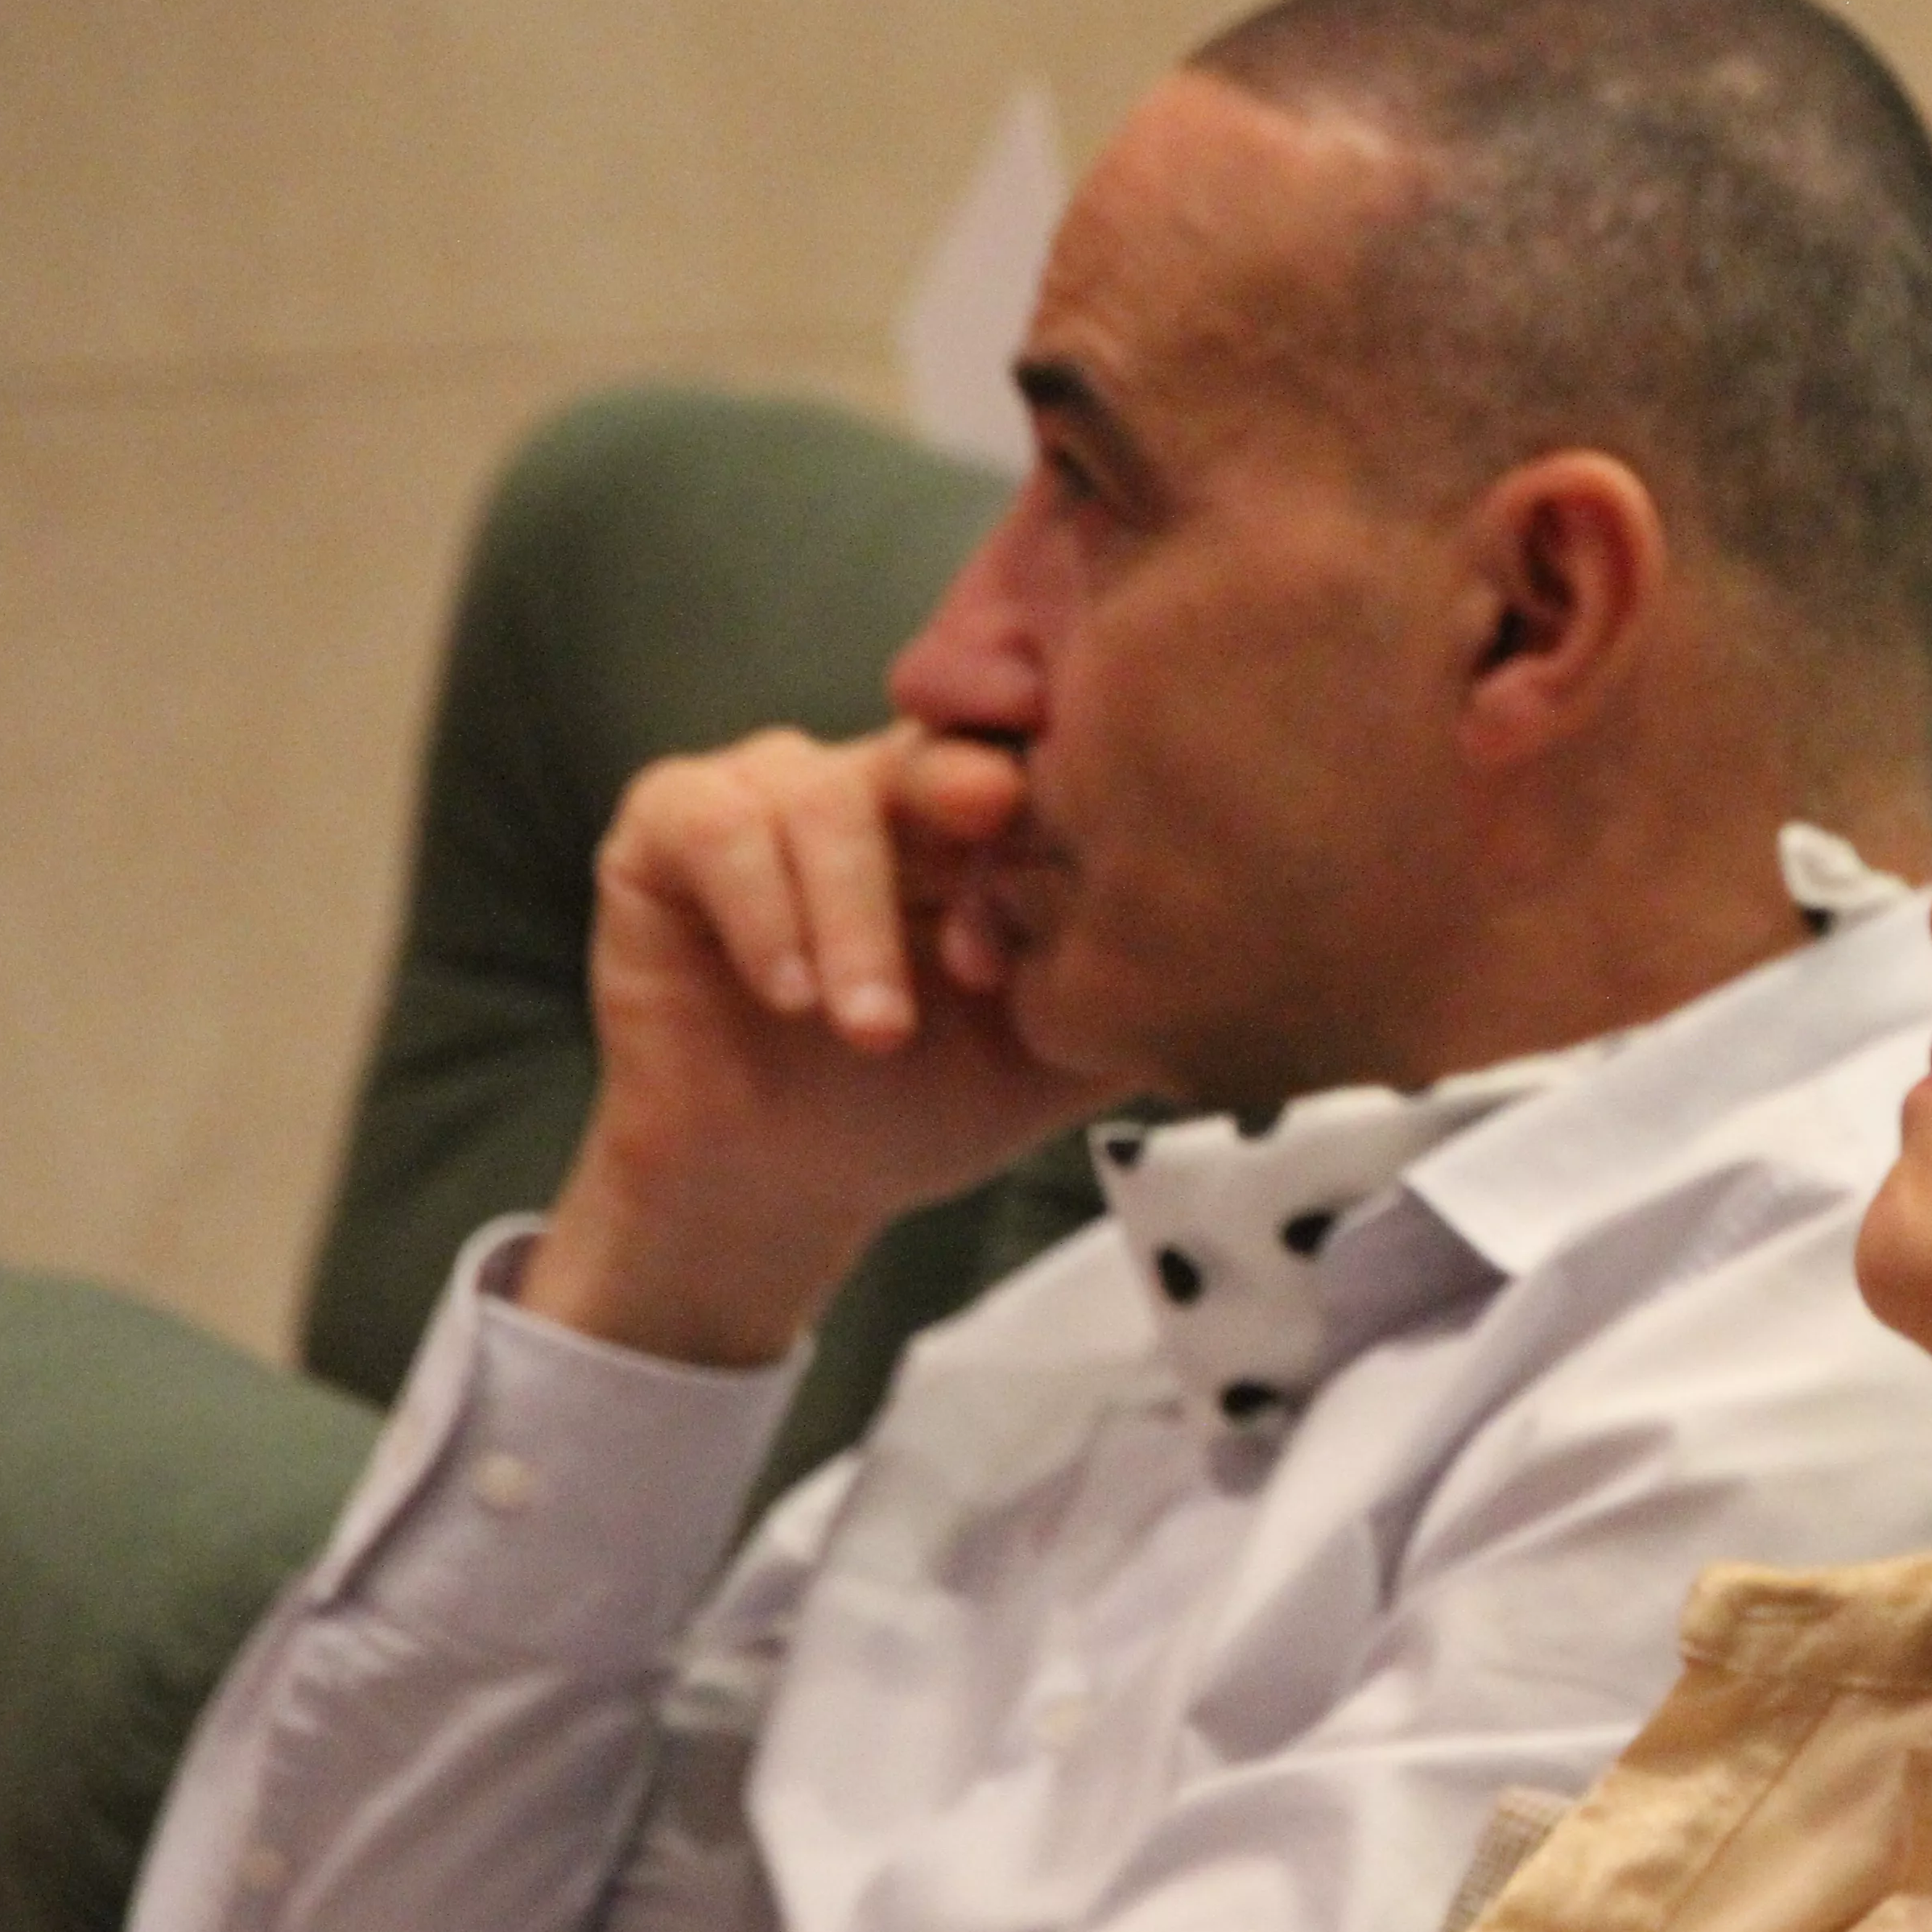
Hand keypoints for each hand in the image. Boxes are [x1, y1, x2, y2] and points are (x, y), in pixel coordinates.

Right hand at [519, 724, 1122, 1366]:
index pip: (1028, 749)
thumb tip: (1260, 947)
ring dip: (855, 920)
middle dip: (965, 803)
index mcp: (979, 813)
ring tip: (873, 1028)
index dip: (1054, 794)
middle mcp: (878, 779)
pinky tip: (792, 996)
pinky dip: (764, 911)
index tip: (1086, 846)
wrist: (789, 1184)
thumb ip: (1132, 985)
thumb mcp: (1055, 1048)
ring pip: (824, 797)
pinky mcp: (671, 826)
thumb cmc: (925, 1102)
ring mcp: (770, 789)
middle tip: (993, 852)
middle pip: (934, 747)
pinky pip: (718, 827)